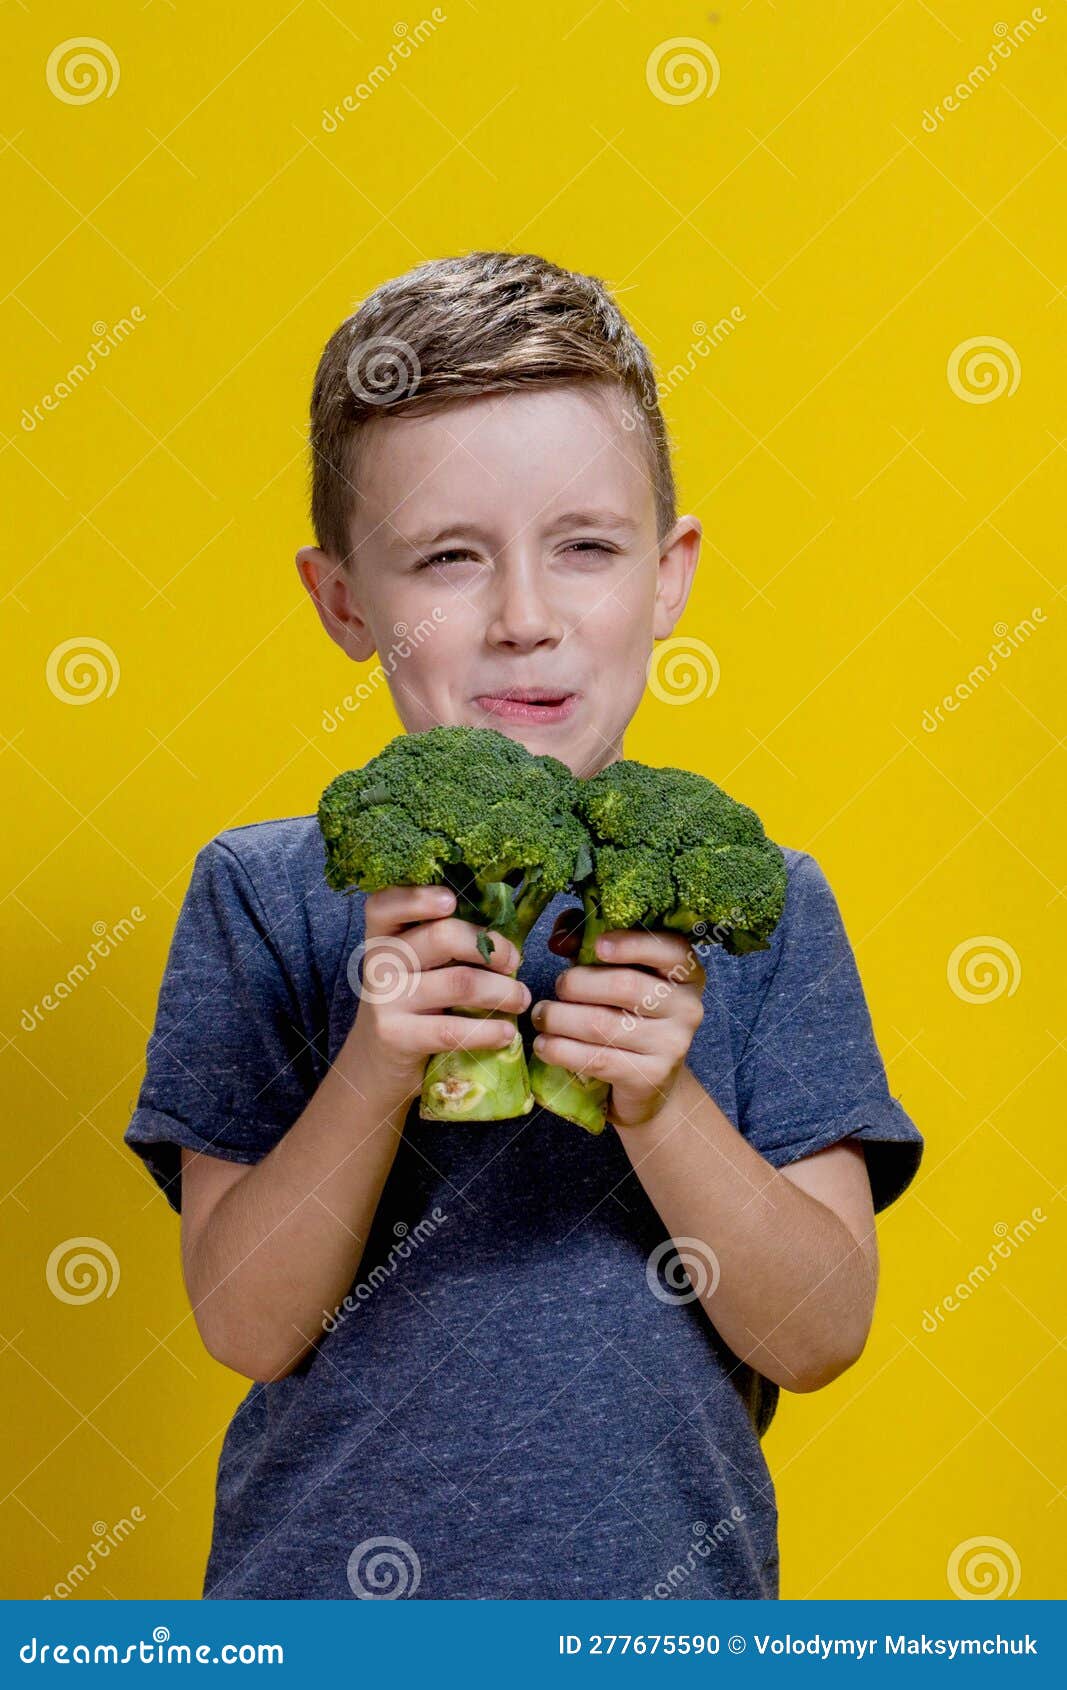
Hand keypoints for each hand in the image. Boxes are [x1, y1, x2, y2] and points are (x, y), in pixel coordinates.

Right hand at [345, 885, 530, 1107]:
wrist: (378, 1058)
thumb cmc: (413, 999)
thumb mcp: (417, 963)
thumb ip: (445, 941)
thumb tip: (506, 926)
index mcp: (383, 934)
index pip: (385, 903)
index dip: (417, 898)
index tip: (452, 901)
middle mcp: (379, 962)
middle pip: (441, 938)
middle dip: (490, 947)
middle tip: (515, 961)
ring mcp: (384, 1000)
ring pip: (459, 983)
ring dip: (503, 991)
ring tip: (522, 999)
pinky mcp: (396, 1036)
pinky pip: (452, 1030)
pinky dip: (488, 1031)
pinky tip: (507, 1033)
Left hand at [533, 917, 705, 1127]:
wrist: (650, 1081)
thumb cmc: (628, 1014)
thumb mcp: (616, 974)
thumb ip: (591, 946)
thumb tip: (561, 936)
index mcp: (686, 972)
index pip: (669, 949)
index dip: (631, 944)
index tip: (598, 946)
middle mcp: (687, 1007)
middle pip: (625, 986)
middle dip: (577, 983)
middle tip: (557, 987)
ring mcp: (672, 1044)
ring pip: (603, 1024)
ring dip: (560, 1018)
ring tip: (541, 1015)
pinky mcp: (650, 1077)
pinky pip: (597, 1059)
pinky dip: (561, 1050)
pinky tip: (544, 1044)